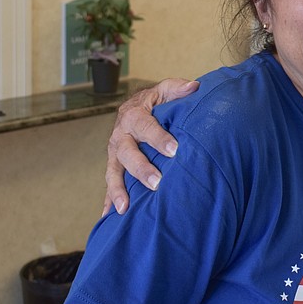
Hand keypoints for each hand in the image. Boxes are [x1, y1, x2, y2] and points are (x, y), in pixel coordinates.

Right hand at [103, 78, 198, 215]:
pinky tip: (109, 217)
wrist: (136, 106)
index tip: (174, 150)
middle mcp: (120, 135)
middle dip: (141, 168)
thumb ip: (177, 88)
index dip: (158, 138)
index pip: (146, 126)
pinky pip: (109, 184)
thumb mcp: (164, 90)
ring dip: (118, 189)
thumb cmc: (155, 101)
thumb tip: (194, 86)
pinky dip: (108, 200)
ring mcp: (115, 152)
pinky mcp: (114, 166)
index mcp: (134, 115)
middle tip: (156, 182)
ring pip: (114, 171)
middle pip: (127, 152)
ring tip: (125, 207)